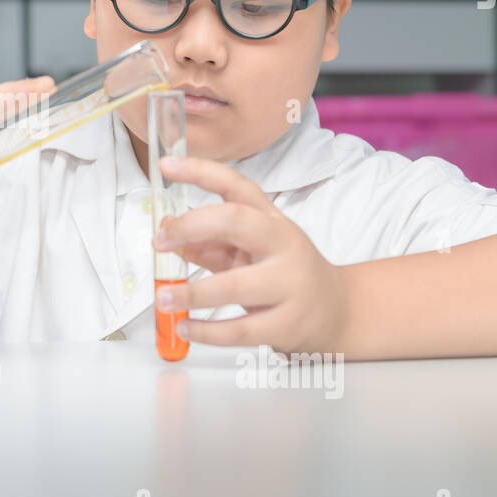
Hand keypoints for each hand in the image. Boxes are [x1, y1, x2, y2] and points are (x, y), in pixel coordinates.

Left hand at [152, 155, 349, 353]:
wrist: (336, 310)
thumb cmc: (283, 273)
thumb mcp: (249, 249)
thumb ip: (209, 242)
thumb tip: (167, 231)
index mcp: (270, 219)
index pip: (235, 185)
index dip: (200, 172)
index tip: (167, 165)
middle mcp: (282, 244)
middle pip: (237, 221)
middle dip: (192, 227)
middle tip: (160, 242)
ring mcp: (288, 284)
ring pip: (234, 286)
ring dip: (191, 293)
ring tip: (163, 298)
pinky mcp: (287, 324)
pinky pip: (241, 330)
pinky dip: (207, 332)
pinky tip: (186, 327)